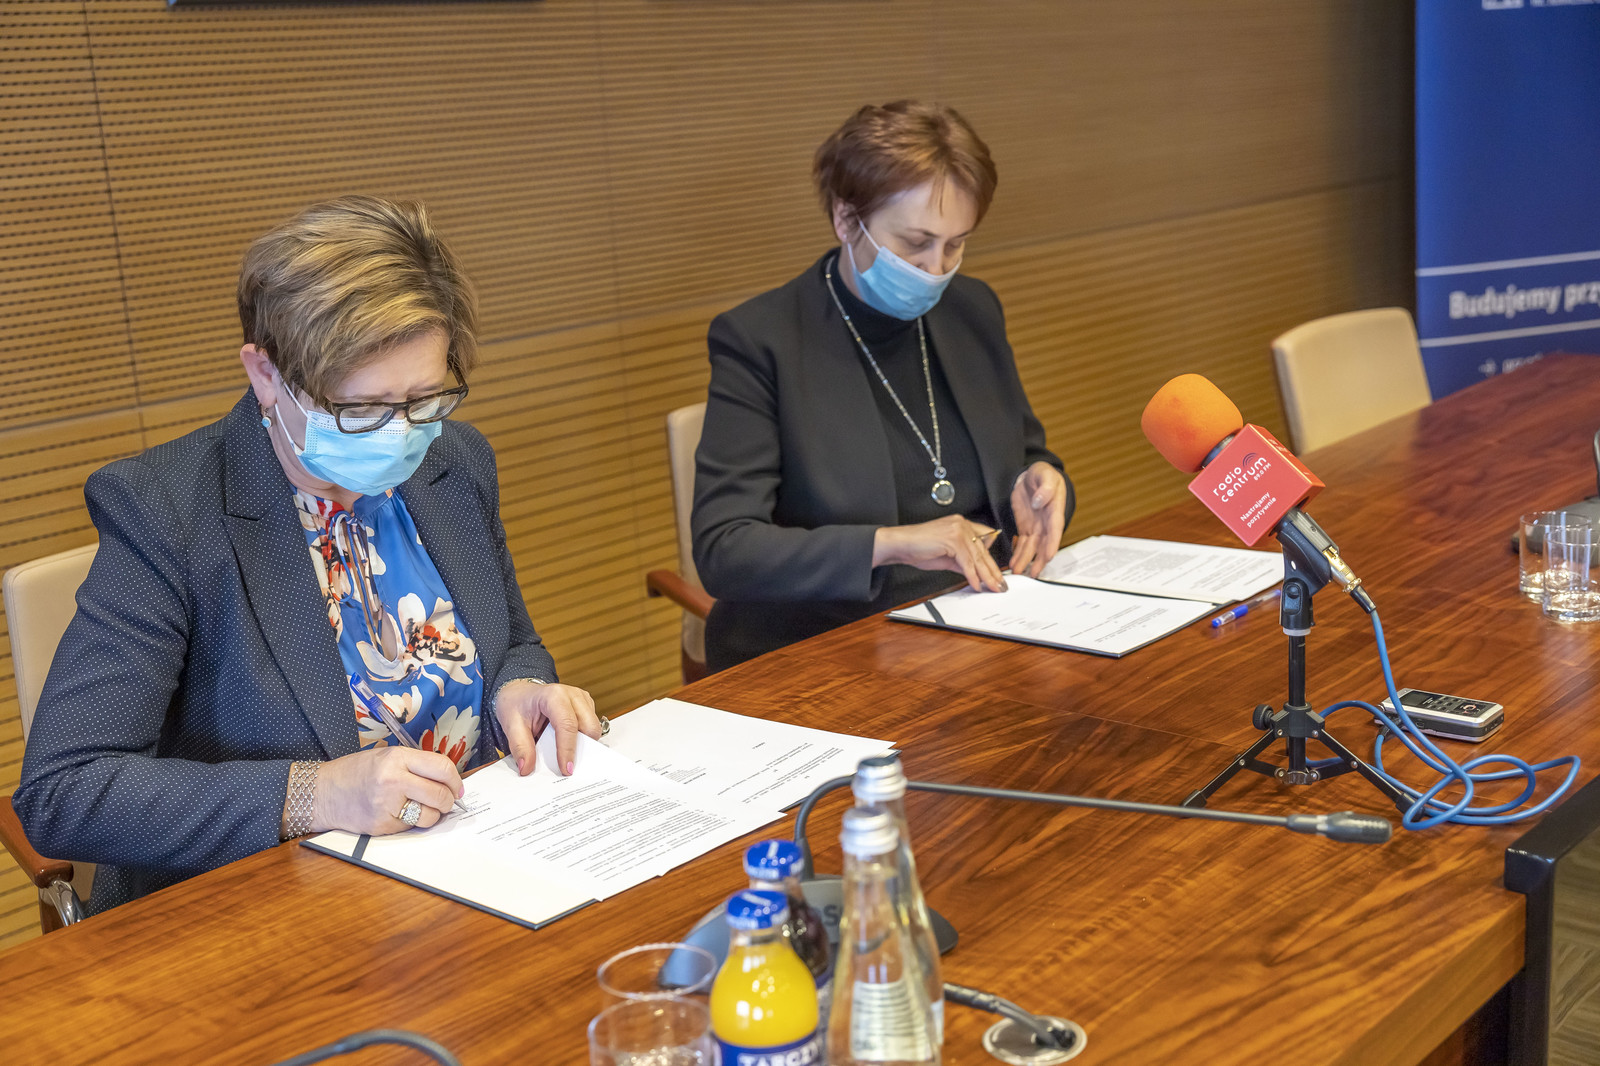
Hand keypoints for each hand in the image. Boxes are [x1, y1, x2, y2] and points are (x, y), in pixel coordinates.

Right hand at [311, 745, 463, 834]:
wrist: (322, 792)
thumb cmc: (356, 773)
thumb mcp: (386, 756)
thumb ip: (416, 766)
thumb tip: (448, 782)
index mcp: (398, 758)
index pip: (442, 768)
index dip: (455, 780)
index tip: (457, 788)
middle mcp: (394, 779)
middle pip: (440, 794)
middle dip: (448, 801)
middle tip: (445, 801)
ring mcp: (387, 804)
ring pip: (430, 815)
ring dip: (432, 815)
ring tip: (422, 808)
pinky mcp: (382, 824)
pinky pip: (411, 827)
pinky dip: (411, 823)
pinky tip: (399, 813)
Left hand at [495, 680, 602, 776]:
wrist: (520, 694)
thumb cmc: (517, 704)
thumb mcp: (511, 725)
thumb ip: (520, 747)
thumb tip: (527, 767)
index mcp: (554, 695)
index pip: (567, 724)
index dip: (568, 749)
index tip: (566, 769)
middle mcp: (572, 695)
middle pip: (589, 727)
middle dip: (581, 749)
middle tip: (566, 765)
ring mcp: (582, 699)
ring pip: (594, 729)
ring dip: (583, 745)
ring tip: (564, 753)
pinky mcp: (587, 706)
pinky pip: (592, 728)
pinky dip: (583, 740)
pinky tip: (567, 743)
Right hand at [872, 514, 1006, 592]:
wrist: (901, 545)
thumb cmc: (918, 548)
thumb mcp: (946, 556)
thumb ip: (962, 562)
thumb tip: (975, 573)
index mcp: (962, 524)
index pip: (984, 542)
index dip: (991, 559)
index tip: (997, 574)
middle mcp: (962, 524)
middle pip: (983, 551)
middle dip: (993, 571)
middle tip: (1000, 585)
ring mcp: (958, 530)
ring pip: (977, 558)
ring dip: (986, 576)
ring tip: (993, 588)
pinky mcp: (953, 539)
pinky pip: (967, 562)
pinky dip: (972, 576)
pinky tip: (976, 585)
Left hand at [1008, 462, 1067, 577]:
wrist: (1032, 476)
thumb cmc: (1043, 474)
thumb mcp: (1045, 475)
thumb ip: (1044, 488)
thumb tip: (1039, 501)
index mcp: (1054, 510)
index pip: (1055, 530)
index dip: (1052, 544)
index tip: (1048, 556)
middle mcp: (1046, 523)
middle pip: (1044, 545)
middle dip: (1039, 560)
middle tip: (1033, 573)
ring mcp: (1036, 527)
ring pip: (1032, 548)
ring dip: (1026, 561)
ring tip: (1019, 573)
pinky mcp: (1026, 528)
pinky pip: (1022, 544)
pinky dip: (1019, 555)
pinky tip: (1014, 565)